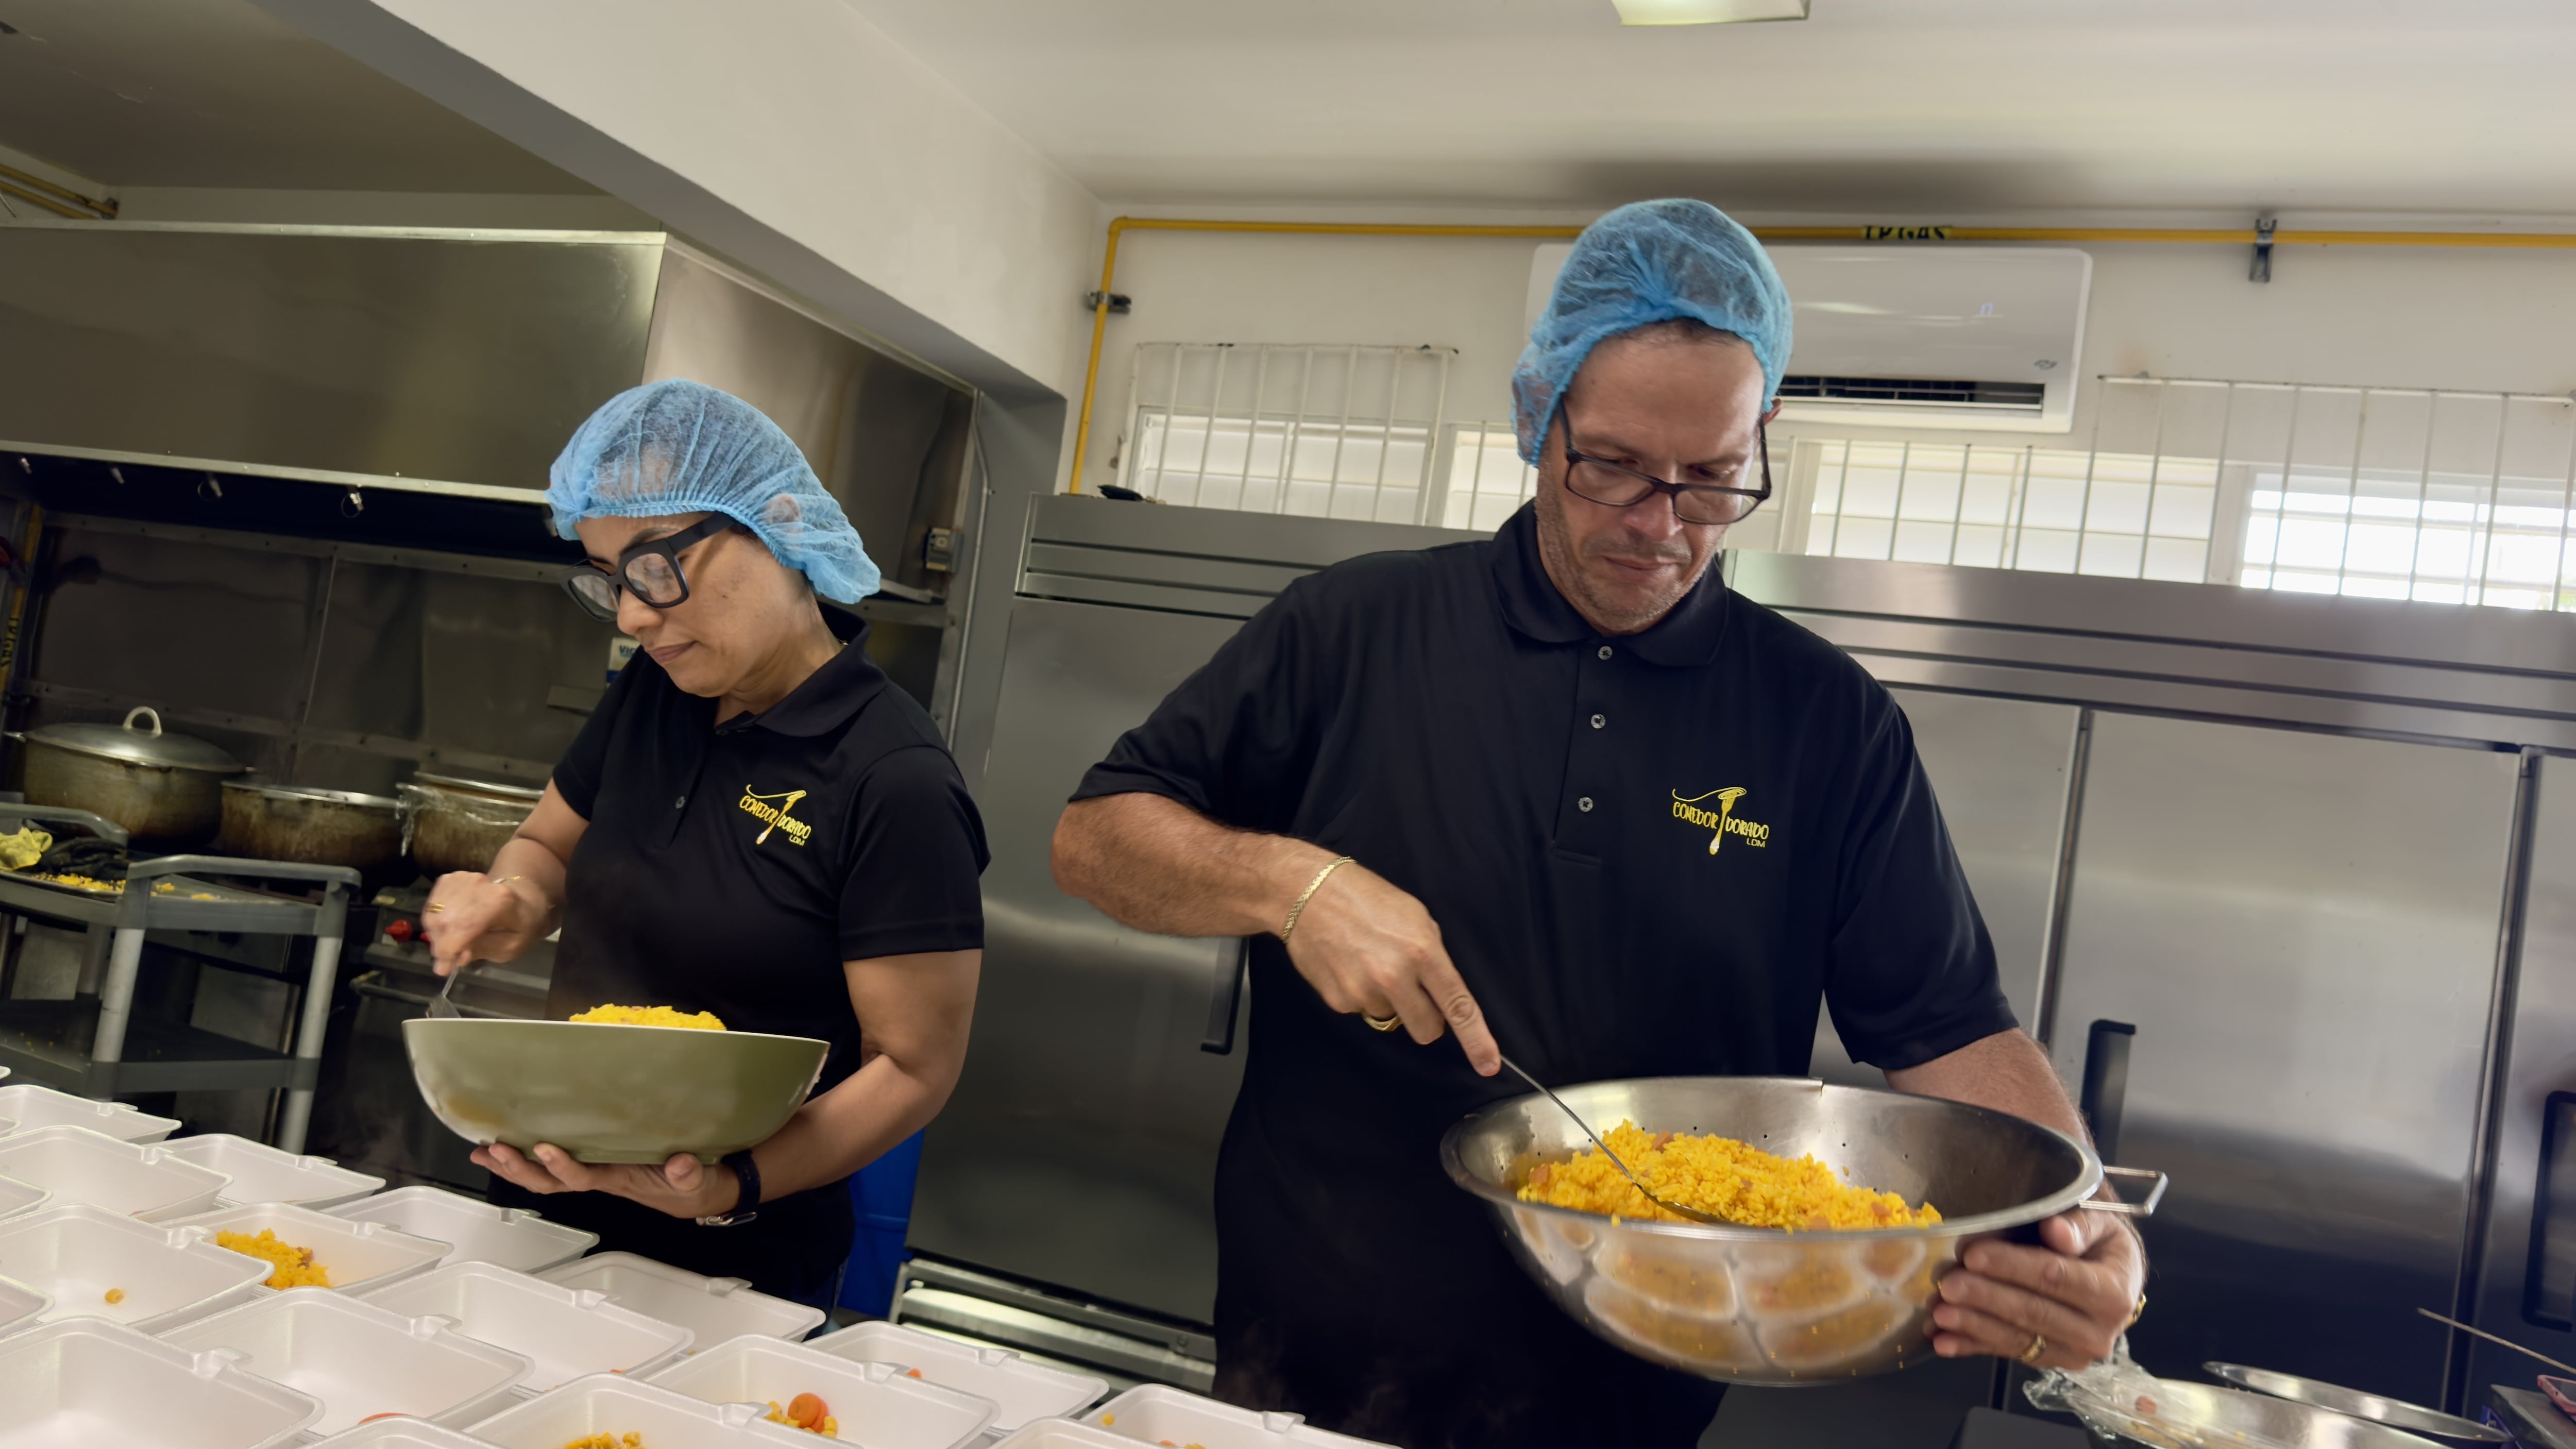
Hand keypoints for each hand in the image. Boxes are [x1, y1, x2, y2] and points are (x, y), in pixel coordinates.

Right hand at [421, 871, 533, 975]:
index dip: (448, 950)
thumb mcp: (509, 947)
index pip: (462, 925)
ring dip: (438, 935)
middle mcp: (477, 883)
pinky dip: (436, 923)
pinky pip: (431, 908)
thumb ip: (483, 950)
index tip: (444, 969)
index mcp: (499, 900)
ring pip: (432, 915)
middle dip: (442, 946)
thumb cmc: (517, 925)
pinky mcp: (448, 878)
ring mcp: (460, 878)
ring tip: (455, 942)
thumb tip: (455, 957)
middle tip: (453, 957)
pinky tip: (452, 928)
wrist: (520, 898)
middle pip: (443, 921)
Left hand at [471, 1142, 740, 1219]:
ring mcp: (591, 1171)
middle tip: (496, 1150)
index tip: (544, 1148)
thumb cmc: (691, 1184)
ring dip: (512, 1167)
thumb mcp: (696, 1180)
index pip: (583, 1177)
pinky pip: (551, 1165)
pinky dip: (525, 1159)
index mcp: (617, 1179)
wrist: (693, 1192)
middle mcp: (597, 1177)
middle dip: (520, 1170)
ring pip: (544, 1177)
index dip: (562, 1166)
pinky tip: (504, 1148)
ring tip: (485, 1152)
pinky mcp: (592, 1162)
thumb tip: (682, 1163)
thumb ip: (689, 1174)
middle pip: (549, 1183)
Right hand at [1282, 858, 1498, 1074]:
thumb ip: (1434, 955)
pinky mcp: (1339, 1001)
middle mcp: (1395, 977)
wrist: (1306, 892)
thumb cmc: (1364, 896)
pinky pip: (1363, 1011)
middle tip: (1413, 990)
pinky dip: (1361, 995)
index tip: (1488, 1065)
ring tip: (1370, 962)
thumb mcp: (1415, 915)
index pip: (1458, 1006)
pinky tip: (1350, 965)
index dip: (1477, 1040)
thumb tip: (1441, 990)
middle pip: (1427, 1030)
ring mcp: (1364, 992)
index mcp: (1422, 952)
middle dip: (1426, 1019)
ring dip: (1389, 1001)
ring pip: (1392, 1019)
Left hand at [1930, 1207, 2144, 1369]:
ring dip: (1974, 1326)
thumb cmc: (2100, 1245)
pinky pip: (2008, 1354)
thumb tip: (2056, 1231)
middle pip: (2033, 1312)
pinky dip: (1972, 1346)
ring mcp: (2074, 1353)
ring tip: (1939, 1314)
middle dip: (1986, 1298)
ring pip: (2018, 1339)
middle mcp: (2098, 1331)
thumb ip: (2079, 1225)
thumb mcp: (2100, 1225)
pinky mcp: (2050, 1363)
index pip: (2056, 1277)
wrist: (2114, 1282)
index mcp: (2113, 1292)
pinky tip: (1942, 1341)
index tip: (1974, 1255)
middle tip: (1948, 1285)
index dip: (2013, 1267)